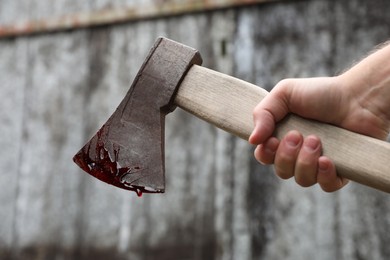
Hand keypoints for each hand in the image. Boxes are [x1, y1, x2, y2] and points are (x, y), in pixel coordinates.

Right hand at [249, 77, 349, 191]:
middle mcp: (298, 153)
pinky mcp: (339, 171)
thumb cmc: (320, 93)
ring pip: (302, 180)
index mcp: (282, 137)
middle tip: (299, 135)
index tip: (272, 140)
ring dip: (305, 162)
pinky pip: (326, 187)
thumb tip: (252, 140)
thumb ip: (263, 113)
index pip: (264, 157)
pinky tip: (327, 160)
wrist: (357, 97)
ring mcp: (318, 164)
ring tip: (317, 140)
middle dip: (287, 155)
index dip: (266, 154)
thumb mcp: (284, 93)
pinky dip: (324, 176)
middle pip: (281, 171)